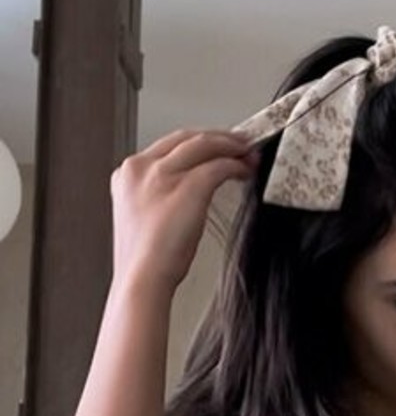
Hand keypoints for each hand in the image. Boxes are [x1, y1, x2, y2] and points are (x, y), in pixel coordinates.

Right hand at [110, 129, 258, 295]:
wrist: (142, 278)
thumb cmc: (144, 260)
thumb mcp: (142, 216)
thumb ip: (156, 195)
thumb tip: (187, 189)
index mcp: (127, 175)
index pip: (167, 145)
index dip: (196, 141)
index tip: (214, 145)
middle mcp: (141, 168)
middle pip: (186, 137)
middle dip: (216, 137)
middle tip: (238, 143)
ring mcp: (163, 174)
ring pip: (204, 144)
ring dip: (231, 146)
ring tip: (247, 154)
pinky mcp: (188, 186)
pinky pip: (219, 166)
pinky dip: (236, 166)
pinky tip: (244, 172)